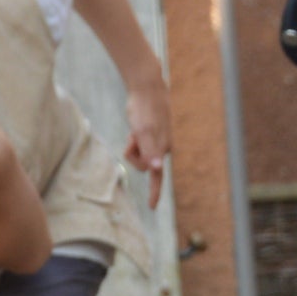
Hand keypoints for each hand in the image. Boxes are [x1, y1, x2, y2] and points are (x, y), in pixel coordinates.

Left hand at [123, 78, 171, 209]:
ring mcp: (158, 141)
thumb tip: (158, 168)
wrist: (147, 87)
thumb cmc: (145, 110)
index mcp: (163, 149)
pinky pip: (139, 144)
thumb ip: (150, 152)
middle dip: (134, 154)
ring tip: (135, 129)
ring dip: (133, 145)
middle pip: (142, 165)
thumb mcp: (144, 132)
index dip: (155, 193)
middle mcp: (163, 148)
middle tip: (133, 136)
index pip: (158, 176)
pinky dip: (134, 139)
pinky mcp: (152, 134)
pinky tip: (136, 126)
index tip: (152, 208)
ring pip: (139, 154)